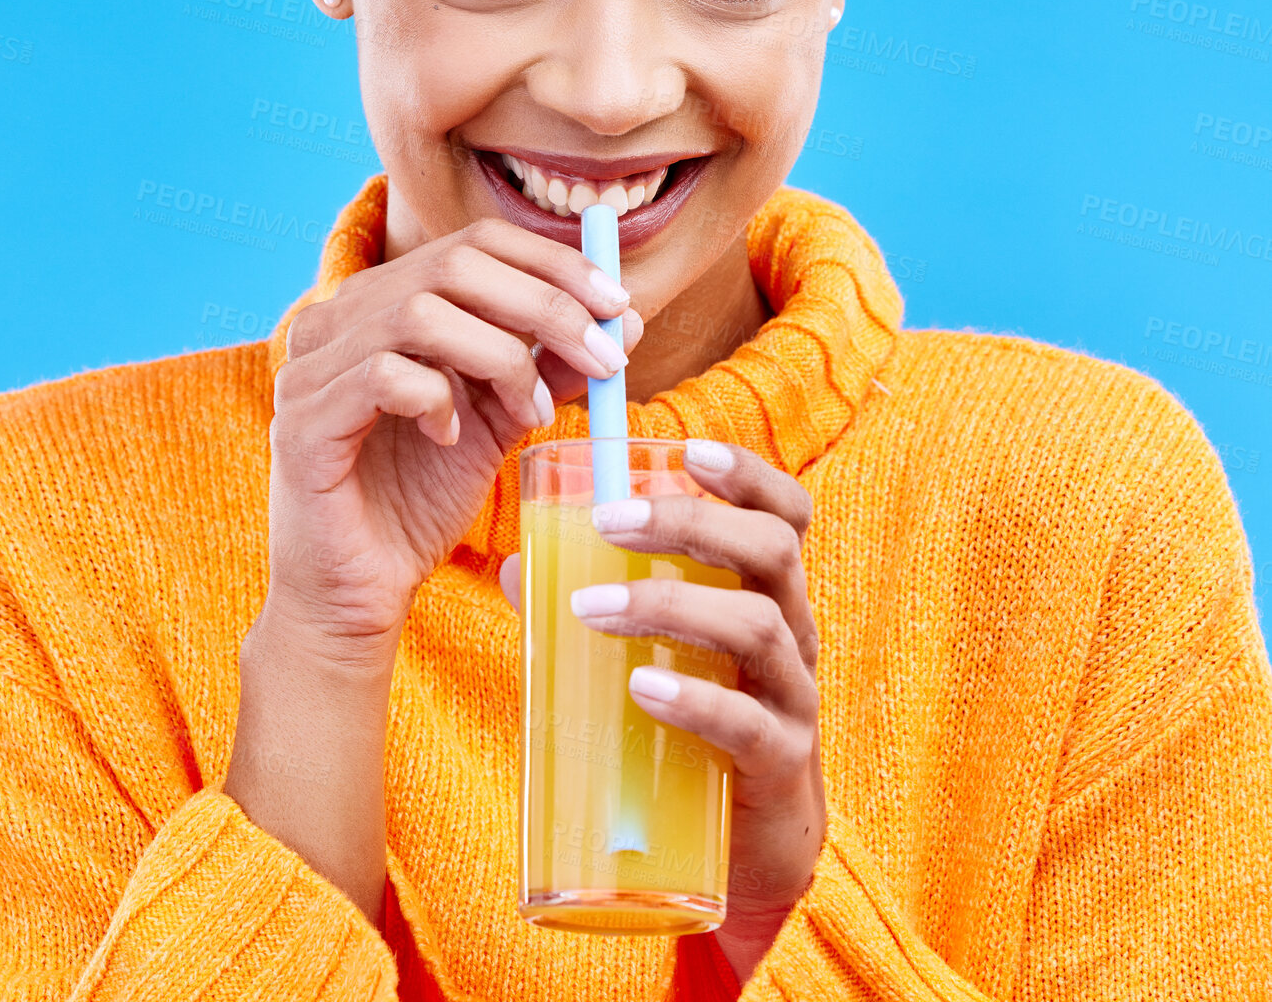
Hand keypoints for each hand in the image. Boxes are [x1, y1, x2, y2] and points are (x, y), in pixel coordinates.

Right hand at [266, 217, 642, 650]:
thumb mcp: (503, 419)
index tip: (617, 303)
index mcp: (386, 301)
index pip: (476, 242)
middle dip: (547, 306)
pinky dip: (436, 399)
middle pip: (454, 265)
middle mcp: (341, 317)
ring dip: (501, 358)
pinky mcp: (302, 421)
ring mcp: (311, 365)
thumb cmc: (421, 500)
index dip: (554, 261)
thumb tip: (625, 320)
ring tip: (533, 412)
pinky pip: (381, 375)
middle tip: (604, 359)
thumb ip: (552, 366)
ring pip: (420, 313)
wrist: (359, 591)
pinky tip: (451, 440)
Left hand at [498, 439, 824, 983]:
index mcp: (767, 594)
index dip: (747, 474)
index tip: (686, 452)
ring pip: (758, 626)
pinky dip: (694, 698)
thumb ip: (595, 605)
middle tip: (610, 521)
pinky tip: (643, 687)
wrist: (747, 855)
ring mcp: (792, 698)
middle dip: (691, 522)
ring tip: (592, 607)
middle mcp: (793, 633)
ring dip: (670, 604)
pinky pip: (748, 723)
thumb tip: (514, 565)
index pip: (785, 513)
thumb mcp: (658, 653)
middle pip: (771, 550)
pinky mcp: (780, 766)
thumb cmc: (696, 729)